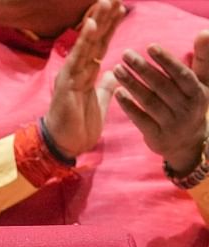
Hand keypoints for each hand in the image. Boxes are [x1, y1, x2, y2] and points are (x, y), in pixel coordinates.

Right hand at [43, 0, 125, 157]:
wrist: (65, 145)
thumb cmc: (79, 126)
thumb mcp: (99, 102)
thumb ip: (104, 86)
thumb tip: (112, 73)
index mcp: (86, 73)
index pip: (100, 45)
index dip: (110, 27)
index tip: (120, 9)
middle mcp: (77, 70)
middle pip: (93, 39)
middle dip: (104, 18)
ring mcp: (71, 74)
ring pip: (86, 43)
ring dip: (96, 22)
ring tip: (105, 3)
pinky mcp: (68, 82)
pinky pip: (78, 58)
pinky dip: (85, 41)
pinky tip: (92, 24)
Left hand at [113, 31, 208, 174]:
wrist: (188, 144)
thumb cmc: (191, 104)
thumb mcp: (202, 83)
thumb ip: (202, 58)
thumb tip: (204, 32)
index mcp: (198, 93)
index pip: (181, 74)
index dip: (166, 60)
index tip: (150, 46)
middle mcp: (186, 109)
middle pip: (161, 86)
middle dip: (142, 68)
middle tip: (125, 54)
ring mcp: (172, 124)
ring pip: (149, 100)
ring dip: (131, 83)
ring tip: (117, 69)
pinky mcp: (157, 136)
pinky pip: (140, 118)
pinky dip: (128, 105)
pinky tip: (117, 93)